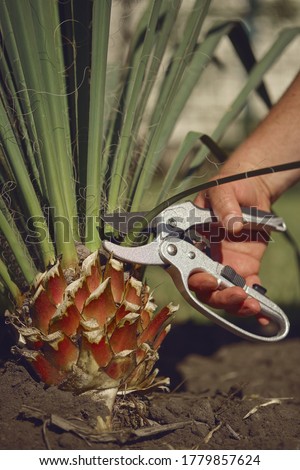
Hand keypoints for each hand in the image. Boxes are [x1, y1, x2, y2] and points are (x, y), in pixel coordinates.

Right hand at [190, 172, 272, 324]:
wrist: (252, 189)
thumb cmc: (230, 185)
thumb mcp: (223, 190)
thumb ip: (224, 205)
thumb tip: (232, 224)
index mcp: (192, 241)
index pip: (184, 265)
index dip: (192, 279)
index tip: (207, 281)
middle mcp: (205, 257)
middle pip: (204, 288)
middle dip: (218, 296)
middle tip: (236, 294)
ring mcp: (225, 264)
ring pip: (223, 294)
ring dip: (235, 304)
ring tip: (253, 306)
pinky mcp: (245, 268)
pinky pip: (247, 290)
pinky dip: (256, 305)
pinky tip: (266, 315)